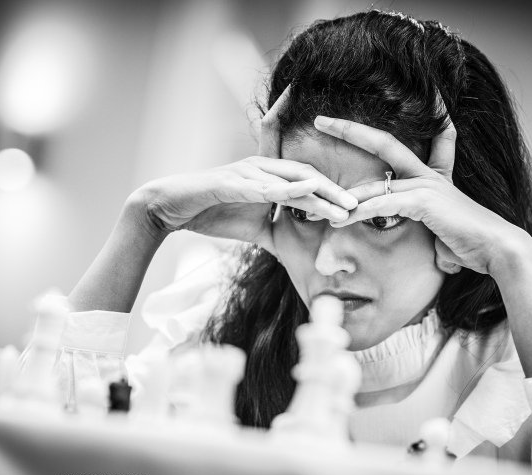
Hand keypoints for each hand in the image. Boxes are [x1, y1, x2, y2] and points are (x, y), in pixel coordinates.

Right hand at [131, 86, 356, 255]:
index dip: (329, 177)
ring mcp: (246, 172)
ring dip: (319, 194)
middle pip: (306, 175)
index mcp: (267, 174)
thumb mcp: (253, 228)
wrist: (171, 210)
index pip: (304, 172)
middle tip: (359, 206)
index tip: (354, 194)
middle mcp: (260, 166)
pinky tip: (303, 195)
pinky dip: (284, 190)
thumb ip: (275, 232)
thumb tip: (294, 250)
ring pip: (291, 180)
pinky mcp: (230, 182)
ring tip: (343, 207)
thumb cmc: (212, 214)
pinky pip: (262, 187)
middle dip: (334, 190)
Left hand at [313, 110, 529, 275]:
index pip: (431, 137)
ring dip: (344, 195)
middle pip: (384, 142)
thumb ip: (430, 226)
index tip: (423, 93)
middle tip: (321, 120)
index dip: (430, 112)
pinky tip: (342, 219)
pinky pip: (383, 204)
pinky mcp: (424, 201)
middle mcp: (428, 174)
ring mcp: (426, 185)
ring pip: (375, 182)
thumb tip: (433, 246)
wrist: (496, 249)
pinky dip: (361, 212)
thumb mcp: (444, 228)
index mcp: (435, 176)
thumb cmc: (471, 242)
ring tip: (317, 204)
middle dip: (351, 129)